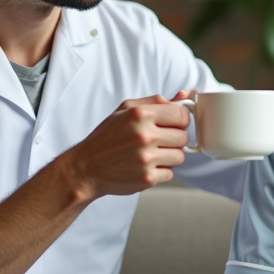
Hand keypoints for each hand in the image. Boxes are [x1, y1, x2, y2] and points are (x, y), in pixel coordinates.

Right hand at [61, 92, 192, 200]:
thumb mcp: (126, 110)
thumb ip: (157, 101)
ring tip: (150, 154)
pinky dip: (161, 172)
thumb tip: (186, 95)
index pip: (182, 115)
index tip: (171, 124)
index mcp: (141, 115)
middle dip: (174, 138)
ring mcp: (146, 159)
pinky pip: (170, 174)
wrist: (87, 168)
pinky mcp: (147, 178)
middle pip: (183, 137)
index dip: (179, 120)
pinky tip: (145, 167)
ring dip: (169, 156)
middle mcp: (144, 136)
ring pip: (180, 156)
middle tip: (157, 140)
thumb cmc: (107, 137)